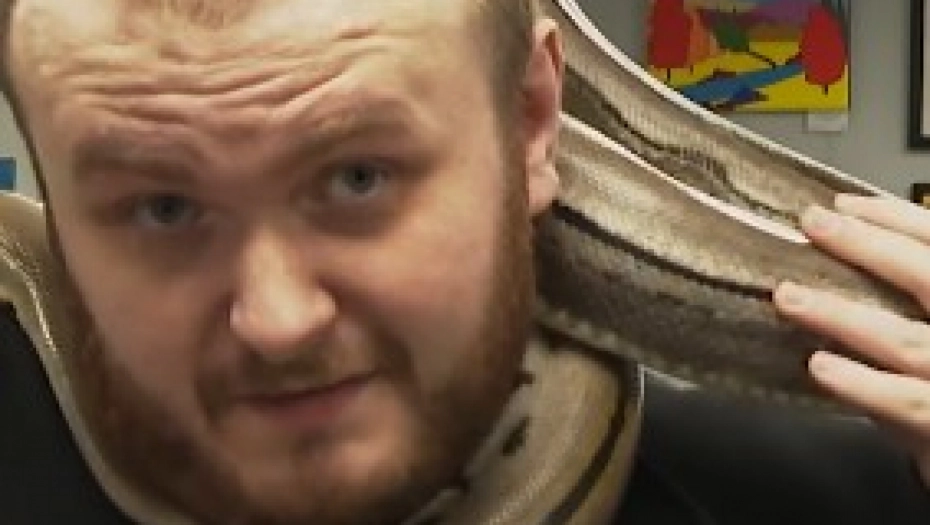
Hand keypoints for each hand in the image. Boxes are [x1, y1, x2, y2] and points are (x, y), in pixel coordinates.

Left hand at [772, 194, 929, 487]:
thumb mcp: (926, 322)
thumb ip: (904, 295)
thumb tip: (849, 250)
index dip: (895, 218)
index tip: (843, 204)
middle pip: (928, 277)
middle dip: (868, 245)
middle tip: (812, 224)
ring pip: (906, 341)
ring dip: (842, 316)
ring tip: (788, 297)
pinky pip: (904, 404)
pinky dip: (861, 384)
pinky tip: (819, 365)